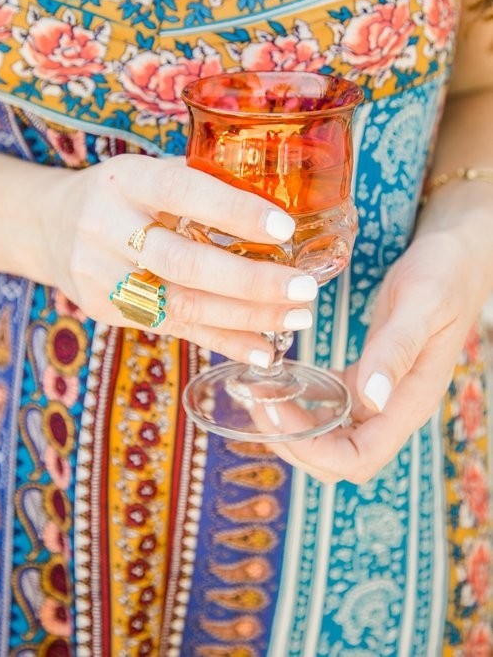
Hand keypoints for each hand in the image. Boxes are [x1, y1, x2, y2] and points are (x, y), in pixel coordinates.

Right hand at [44, 154, 316, 362]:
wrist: (50, 226)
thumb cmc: (121, 195)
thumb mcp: (150, 173)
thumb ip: (202, 184)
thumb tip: (282, 206)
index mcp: (126, 179)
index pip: (182, 192)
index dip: (233, 211)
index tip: (285, 229)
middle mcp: (106, 226)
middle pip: (182, 263)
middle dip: (250, 282)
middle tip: (304, 289)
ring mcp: (99, 274)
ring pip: (179, 305)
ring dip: (245, 317)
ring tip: (296, 318)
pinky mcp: (104, 310)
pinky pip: (172, 329)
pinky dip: (222, 341)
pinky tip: (262, 349)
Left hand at [259, 228, 487, 482]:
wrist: (458, 257)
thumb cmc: (444, 275)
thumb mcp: (420, 305)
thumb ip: (396, 350)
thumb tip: (371, 398)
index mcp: (410, 401)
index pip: (359, 458)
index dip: (313, 447)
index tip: (276, 410)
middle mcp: (395, 408)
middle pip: (339, 459)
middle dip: (295, 443)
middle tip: (259, 403)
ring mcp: (382, 396)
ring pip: (332, 438)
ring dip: (294, 427)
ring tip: (260, 394)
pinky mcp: (368, 377)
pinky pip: (332, 408)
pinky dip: (303, 403)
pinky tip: (280, 380)